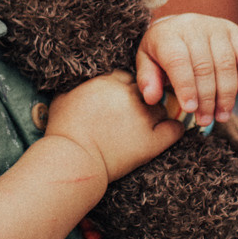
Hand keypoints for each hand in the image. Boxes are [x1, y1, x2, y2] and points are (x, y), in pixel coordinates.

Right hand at [46, 70, 182, 186]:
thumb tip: (82, 82)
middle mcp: (129, 96)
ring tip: (146, 127)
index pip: (127, 77)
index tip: (119, 102)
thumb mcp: (63, 97)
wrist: (73, 160)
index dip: (123, 89)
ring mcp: (143, 118)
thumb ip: (79, 85)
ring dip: (155, 115)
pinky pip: (174, 129)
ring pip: (161, 107)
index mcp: (109, 83)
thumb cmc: (63, 131)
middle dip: (140, 100)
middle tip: (132, 116)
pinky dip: (174, 129)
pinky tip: (168, 133)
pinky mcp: (152, 141)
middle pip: (146, 90)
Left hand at [135, 14, 237, 125]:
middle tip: (205, 120)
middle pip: (204, 66)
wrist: (177, 27)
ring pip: (226, 63)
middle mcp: (193, 26)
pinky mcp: (233, 31)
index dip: (186, 87)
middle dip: (207, 98)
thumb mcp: (146, 63)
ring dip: (227, 93)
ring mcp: (216, 27)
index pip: (178, 62)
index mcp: (167, 34)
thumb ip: (147, 80)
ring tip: (222, 115)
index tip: (190, 110)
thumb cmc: (160, 52)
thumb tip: (152, 98)